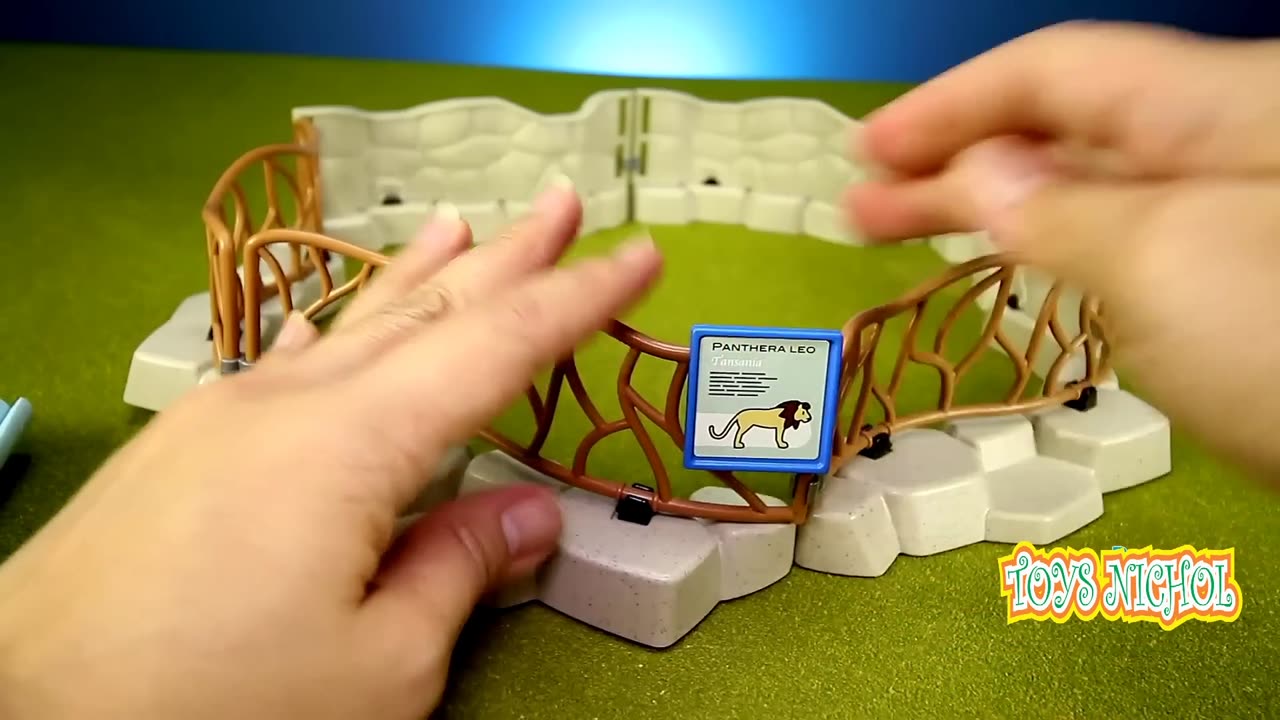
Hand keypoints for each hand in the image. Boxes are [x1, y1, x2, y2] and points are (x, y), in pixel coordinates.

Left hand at [0, 186, 662, 718]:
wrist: (21, 712)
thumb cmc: (213, 705)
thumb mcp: (377, 668)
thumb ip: (458, 573)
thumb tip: (529, 515)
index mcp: (357, 444)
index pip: (497, 347)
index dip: (577, 299)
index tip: (637, 254)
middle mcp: (293, 404)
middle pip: (426, 309)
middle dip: (507, 258)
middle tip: (561, 204)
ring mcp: (226, 417)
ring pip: (350, 324)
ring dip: (419, 275)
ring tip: (464, 225)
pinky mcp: (180, 449)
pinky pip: (281, 364)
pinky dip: (332, 333)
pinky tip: (334, 323)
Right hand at [844, 21, 1279, 476]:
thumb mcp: (1162, 264)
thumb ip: (1058, 213)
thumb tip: (984, 176)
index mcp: (1217, 107)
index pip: (1058, 72)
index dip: (951, 103)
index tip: (868, 148)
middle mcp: (1228, 145)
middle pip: (1070, 127)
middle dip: (957, 159)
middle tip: (860, 203)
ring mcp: (1241, 216)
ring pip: (1095, 188)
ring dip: (995, 206)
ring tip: (906, 233)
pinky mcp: (1247, 282)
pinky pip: (1131, 240)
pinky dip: (1057, 250)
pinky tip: (1016, 267)